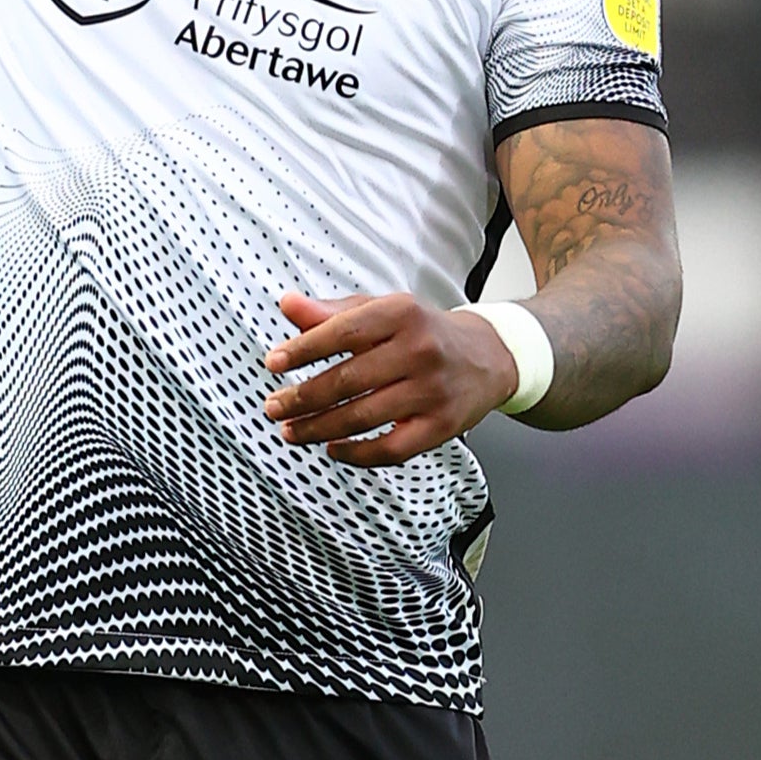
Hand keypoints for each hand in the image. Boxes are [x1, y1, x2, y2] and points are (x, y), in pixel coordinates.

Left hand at [262, 291, 520, 467]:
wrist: (488, 355)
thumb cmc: (422, 330)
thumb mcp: (380, 309)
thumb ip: (331, 311)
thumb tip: (286, 305)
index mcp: (400, 313)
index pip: (343, 333)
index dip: (303, 350)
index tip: (272, 363)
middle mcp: (420, 350)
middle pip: (349, 380)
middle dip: (303, 397)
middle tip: (273, 406)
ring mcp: (433, 391)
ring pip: (365, 417)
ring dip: (320, 428)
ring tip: (290, 431)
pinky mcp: (443, 426)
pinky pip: (393, 449)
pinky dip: (358, 454)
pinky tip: (333, 449)